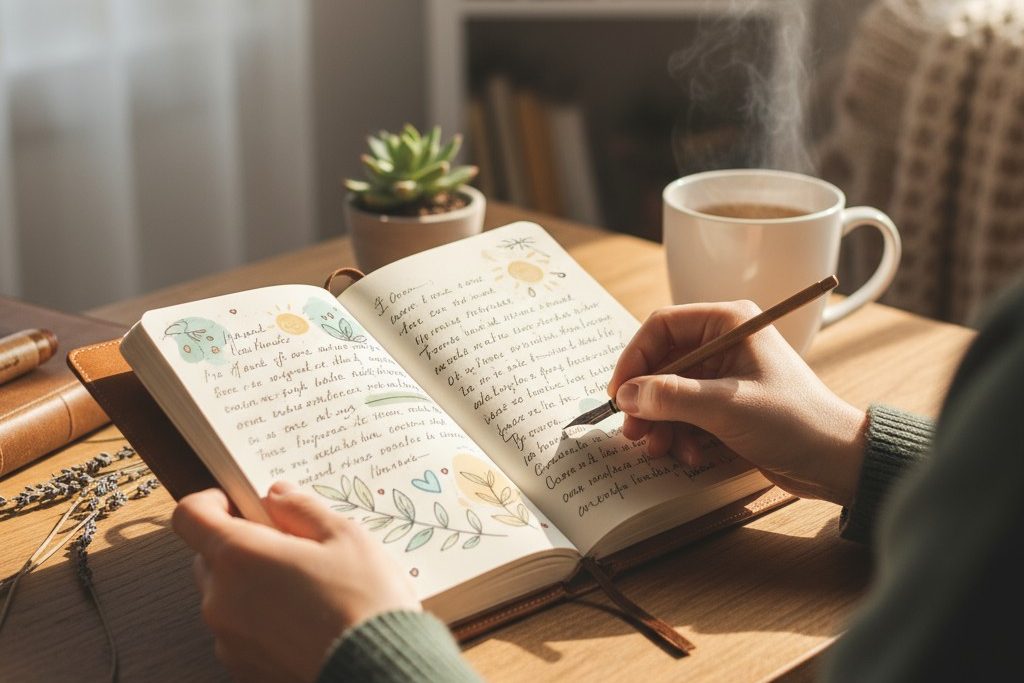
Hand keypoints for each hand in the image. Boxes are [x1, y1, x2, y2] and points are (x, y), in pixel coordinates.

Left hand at [172, 481, 419, 682]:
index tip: (237, 501)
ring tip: (304, 589)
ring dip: (251, 586)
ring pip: (225, 597)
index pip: (190, 516)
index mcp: (240, 556)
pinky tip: (303, 622)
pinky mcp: (243, 670)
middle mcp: (221, 599)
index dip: (210, 502)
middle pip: (208, 557)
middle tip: (287, 546)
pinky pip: (240, 633)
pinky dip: (261, 622)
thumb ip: (302, 510)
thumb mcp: (345, 537)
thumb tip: (277, 496)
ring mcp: (228, 640)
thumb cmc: (365, 603)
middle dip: (240, 545)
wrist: (378, 671)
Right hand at [607, 301, 866, 505]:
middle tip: (633, 430)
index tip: (619, 393)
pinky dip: (681, 436)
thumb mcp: (726, 407)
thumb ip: (671, 397)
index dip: (634, 359)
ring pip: (670, 393)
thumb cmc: (794, 421)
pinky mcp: (727, 406)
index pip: (662, 327)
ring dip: (661, 424)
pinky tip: (691, 455)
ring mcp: (724, 376)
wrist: (836, 461)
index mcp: (728, 323)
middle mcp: (723, 344)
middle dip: (647, 400)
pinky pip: (686, 415)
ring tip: (661, 449)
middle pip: (661, 363)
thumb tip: (626, 394)